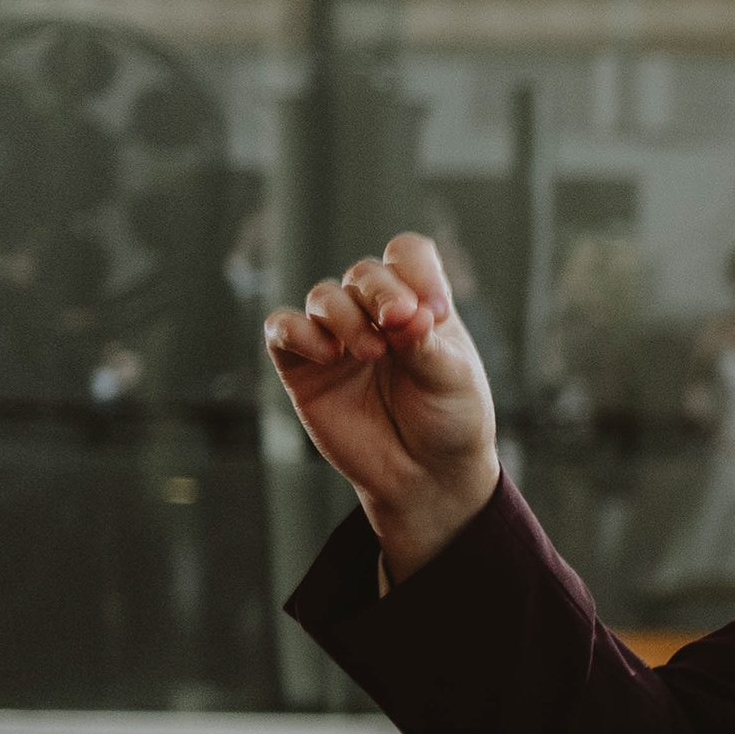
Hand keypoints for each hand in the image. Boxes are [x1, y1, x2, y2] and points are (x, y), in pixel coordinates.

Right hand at [262, 234, 500, 579]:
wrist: (425, 477)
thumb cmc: (448, 421)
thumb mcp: (452, 379)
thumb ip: (425, 343)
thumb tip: (403, 312)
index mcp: (419, 305)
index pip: (407, 256)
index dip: (416, 270)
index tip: (434, 311)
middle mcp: (375, 314)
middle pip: (364, 274)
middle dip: (381, 292)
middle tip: (398, 320)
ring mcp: (337, 338)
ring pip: (323, 296)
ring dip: (344, 315)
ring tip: (371, 352)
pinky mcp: (302, 367)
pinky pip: (282, 329)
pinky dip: (297, 331)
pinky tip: (328, 354)